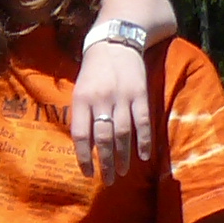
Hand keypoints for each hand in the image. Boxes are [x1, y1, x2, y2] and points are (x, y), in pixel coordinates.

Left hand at [67, 34, 158, 179]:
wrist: (116, 41)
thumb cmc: (94, 70)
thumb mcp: (80, 88)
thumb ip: (82, 114)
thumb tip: (87, 146)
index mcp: (82, 99)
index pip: (81, 135)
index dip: (84, 157)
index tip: (88, 173)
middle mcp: (102, 99)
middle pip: (103, 138)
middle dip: (106, 163)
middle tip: (108, 181)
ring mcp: (122, 97)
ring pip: (123, 134)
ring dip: (123, 157)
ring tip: (122, 173)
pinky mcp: (140, 94)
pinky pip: (142, 122)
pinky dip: (143, 141)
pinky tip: (143, 156)